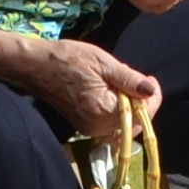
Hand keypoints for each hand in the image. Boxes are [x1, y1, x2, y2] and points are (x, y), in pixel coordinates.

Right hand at [0, 32, 160, 133]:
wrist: (37, 66)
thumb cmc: (68, 59)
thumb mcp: (103, 62)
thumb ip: (129, 79)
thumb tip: (151, 90)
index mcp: (102, 111)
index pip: (140, 115)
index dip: (152, 98)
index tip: (150, 79)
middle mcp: (96, 127)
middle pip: (134, 124)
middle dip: (141, 102)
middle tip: (135, 78)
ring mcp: (89, 129)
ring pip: (122, 125)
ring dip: (129, 106)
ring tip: (120, 82)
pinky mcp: (84, 125)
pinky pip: (110, 124)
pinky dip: (117, 111)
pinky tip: (112, 92)